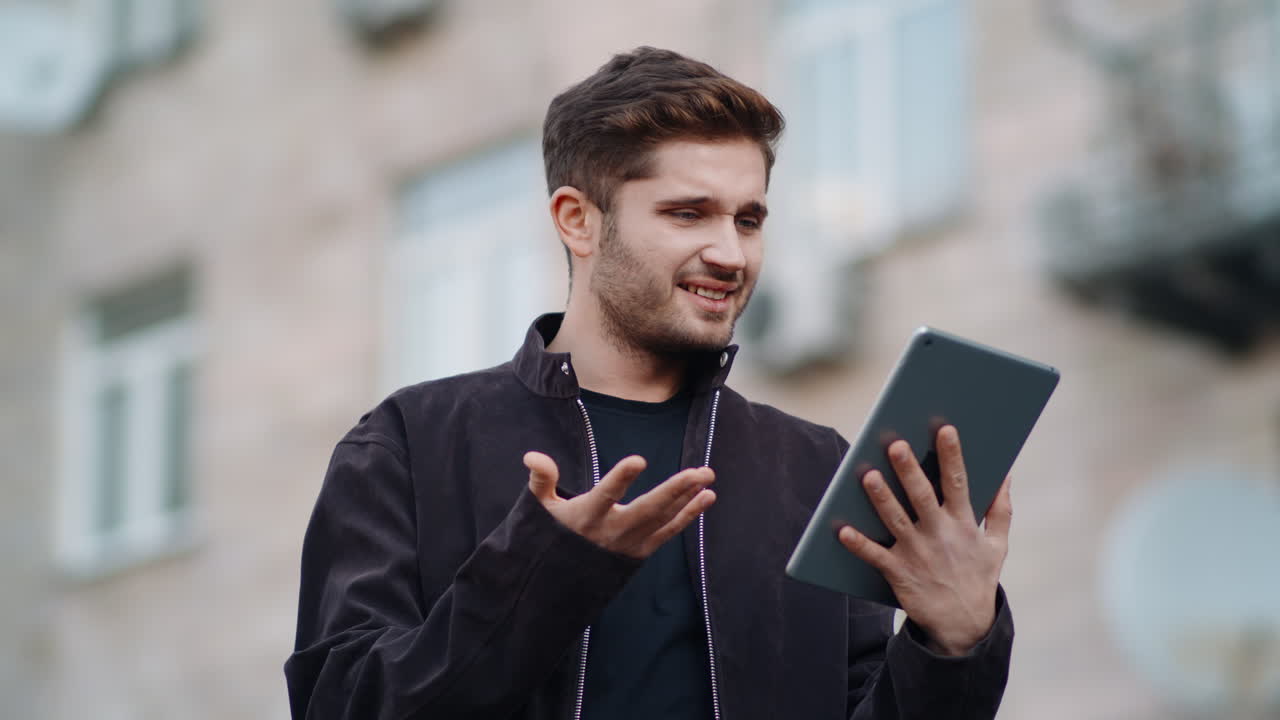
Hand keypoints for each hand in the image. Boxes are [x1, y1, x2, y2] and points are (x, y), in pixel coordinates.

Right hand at [524, 451, 716, 559]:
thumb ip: (542, 479)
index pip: (605, 494)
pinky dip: (689, 515)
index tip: (638, 460)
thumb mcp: (540, 508)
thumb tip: (532, 456)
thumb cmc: (553, 535)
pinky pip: (669, 531)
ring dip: (688, 497)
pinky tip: (707, 497)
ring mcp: (630, 543)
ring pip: (663, 519)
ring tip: (707, 476)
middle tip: (699, 471)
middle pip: (647, 509)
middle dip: (675, 490)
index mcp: (587, 516)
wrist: (561, 582)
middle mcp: (612, 531)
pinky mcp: (642, 550)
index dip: (621, 478)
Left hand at [837, 425, 1010, 655]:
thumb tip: (1006, 473)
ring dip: (881, 498)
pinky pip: (875, 555)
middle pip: (921, 496)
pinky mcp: (899, 572)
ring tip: (867, 475)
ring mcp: (917, 553)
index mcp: (963, 523)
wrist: (964, 626)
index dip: (952, 456)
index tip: (945, 429)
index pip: (957, 482)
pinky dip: (858, 544)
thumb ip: (1002, 509)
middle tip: (895, 444)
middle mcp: (939, 534)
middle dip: (909, 470)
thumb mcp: (998, 545)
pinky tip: (842, 529)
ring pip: (895, 519)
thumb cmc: (978, 577)